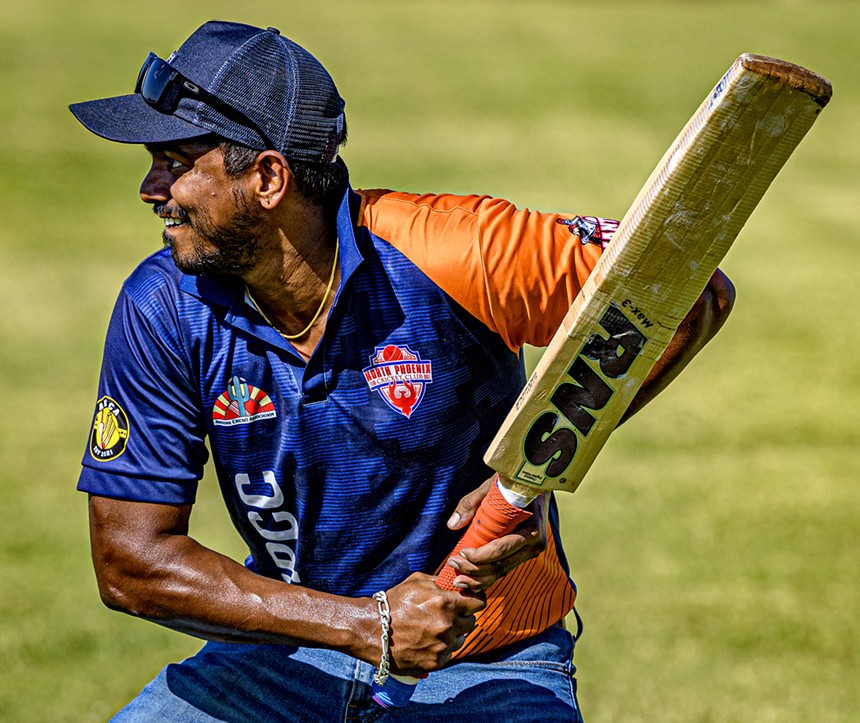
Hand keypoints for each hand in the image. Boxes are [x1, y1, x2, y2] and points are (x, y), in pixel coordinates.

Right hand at [383, 572, 485, 675]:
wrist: (373, 630)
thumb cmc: (394, 603)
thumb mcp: (417, 581)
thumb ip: (440, 581)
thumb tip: (455, 580)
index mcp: (445, 602)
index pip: (479, 603)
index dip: (475, 600)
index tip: (470, 601)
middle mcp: (448, 625)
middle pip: (471, 622)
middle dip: (463, 617)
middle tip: (449, 615)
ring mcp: (442, 645)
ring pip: (461, 639)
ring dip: (453, 634)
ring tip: (435, 629)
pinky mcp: (436, 662)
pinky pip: (449, 653)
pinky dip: (442, 648)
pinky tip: (428, 641)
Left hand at [444, 476, 547, 591]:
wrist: (535, 484)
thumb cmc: (513, 484)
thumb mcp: (492, 487)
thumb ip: (471, 503)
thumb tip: (453, 524)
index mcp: (531, 528)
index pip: (502, 549)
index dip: (480, 555)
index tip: (461, 552)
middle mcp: (535, 544)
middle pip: (501, 565)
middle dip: (474, 569)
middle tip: (452, 564)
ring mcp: (530, 551)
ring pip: (502, 571)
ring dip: (478, 579)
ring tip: (457, 580)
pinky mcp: (524, 554)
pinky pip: (504, 569)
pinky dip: (487, 578)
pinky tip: (470, 583)